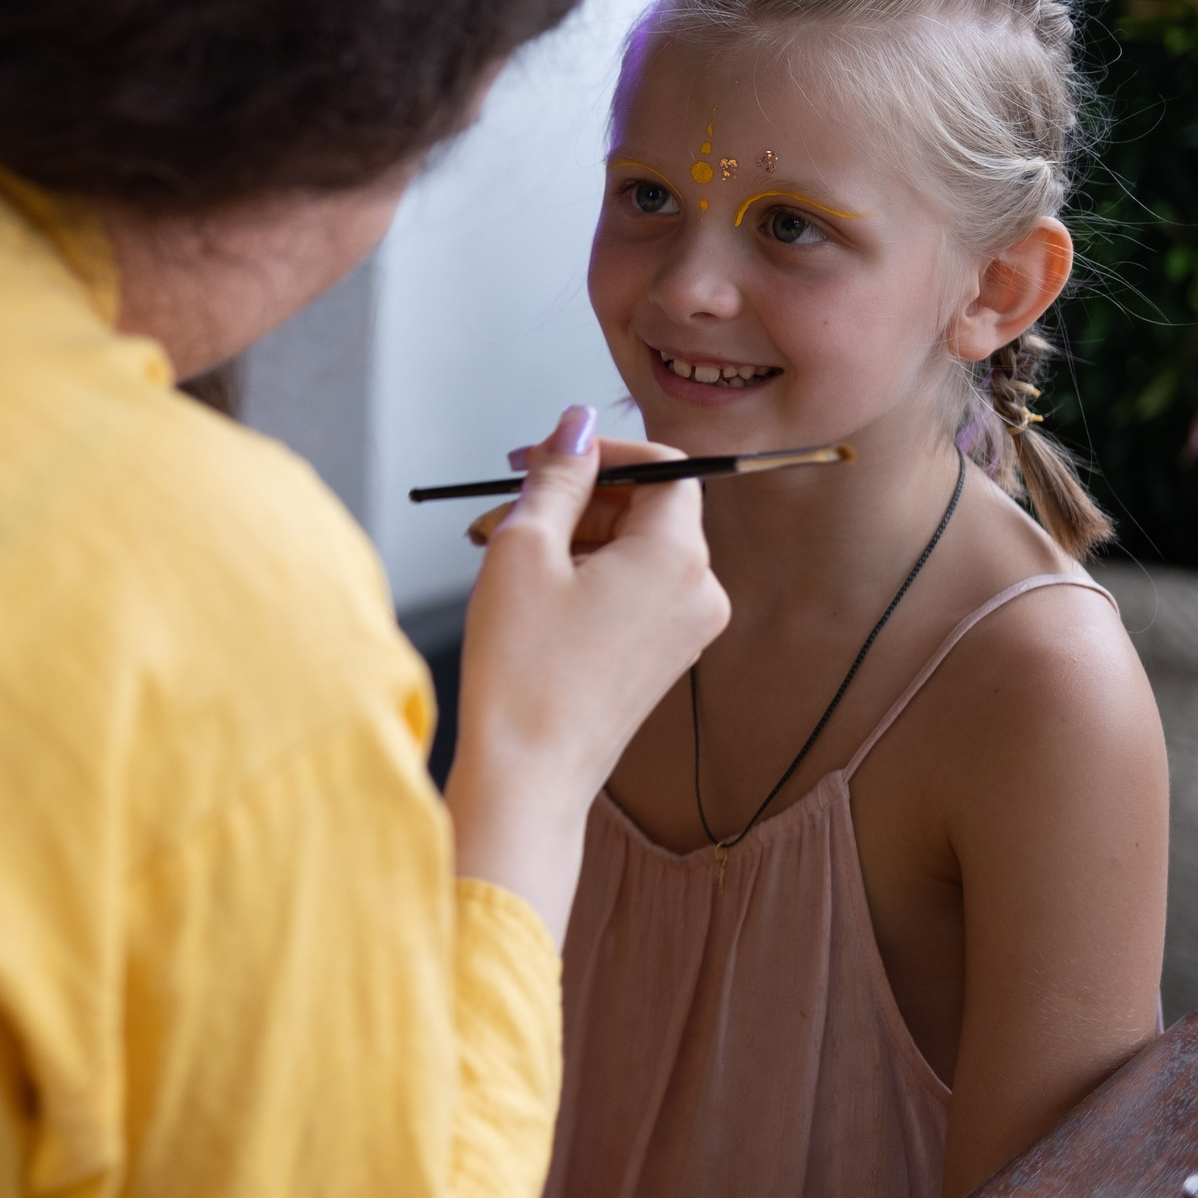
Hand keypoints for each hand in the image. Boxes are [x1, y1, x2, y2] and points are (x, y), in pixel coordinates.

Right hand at [442, 406, 728, 938]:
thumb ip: (557, 475)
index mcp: (678, 557)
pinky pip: (631, 591)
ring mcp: (686, 630)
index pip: (663, 467)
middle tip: (500, 510)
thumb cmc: (523, 666)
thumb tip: (575, 422)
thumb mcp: (525, 548)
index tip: (539, 459)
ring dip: (569, 539)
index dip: (600, 453)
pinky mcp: (663, 658)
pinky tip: (526, 593)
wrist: (528, 775)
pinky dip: (583, 578)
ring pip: (632, 550)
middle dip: (573, 499)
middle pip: (645, 509)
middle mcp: (700, 591)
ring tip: (497, 557)